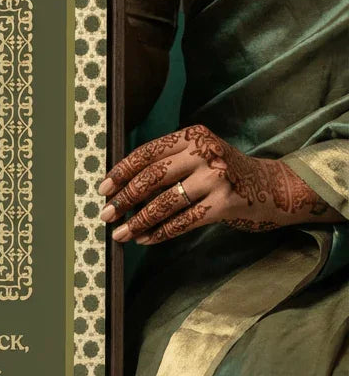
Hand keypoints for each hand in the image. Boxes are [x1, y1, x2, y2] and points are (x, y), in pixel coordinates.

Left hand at [98, 123, 339, 244]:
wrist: (272, 187)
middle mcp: (204, 152)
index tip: (103, 189)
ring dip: (139, 221)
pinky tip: (145, 239)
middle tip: (106, 214)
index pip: (148, 152)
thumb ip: (168, 163)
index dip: (122, 171)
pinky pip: (184, 221)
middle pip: (153, 176)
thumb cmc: (223, 173)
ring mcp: (216, 177)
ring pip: (166, 202)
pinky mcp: (226, 203)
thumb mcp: (198, 156)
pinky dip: (161, 232)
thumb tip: (120, 187)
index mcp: (191, 136)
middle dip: (125, 198)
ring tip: (121, 233)